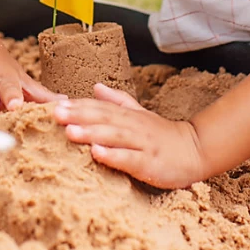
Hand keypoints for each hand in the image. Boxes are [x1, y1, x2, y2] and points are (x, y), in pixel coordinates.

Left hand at [53, 84, 209, 188]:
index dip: (78, 105)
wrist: (196, 151)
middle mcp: (133, 127)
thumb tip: (95, 87)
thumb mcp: (140, 114)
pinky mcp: (150, 163)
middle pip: (103, 119)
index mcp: (128, 116)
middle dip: (78, 116)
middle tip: (54, 114)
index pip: (100, 107)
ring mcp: (142, 144)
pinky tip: (96, 154)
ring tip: (69, 132)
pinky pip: (130, 159)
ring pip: (114, 136)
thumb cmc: (163, 135)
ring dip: (91, 133)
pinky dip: (113, 156)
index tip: (54, 104)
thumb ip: (118, 101)